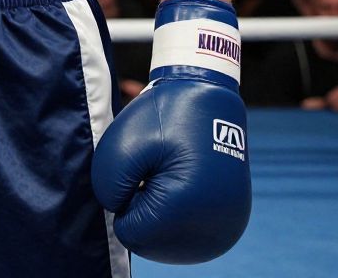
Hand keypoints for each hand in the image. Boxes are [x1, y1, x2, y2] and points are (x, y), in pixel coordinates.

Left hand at [91, 0, 251, 263]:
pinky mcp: (230, 225)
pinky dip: (176, 218)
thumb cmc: (164, 115)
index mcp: (186, 209)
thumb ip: (107, 186)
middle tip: (153, 168)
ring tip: (168, 174)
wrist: (209, 96)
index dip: (124, 197)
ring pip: (168, 241)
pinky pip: (189, 237)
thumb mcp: (121, 142)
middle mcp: (214, 228)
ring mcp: (226, 230)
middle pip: (150, 241)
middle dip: (141, 206)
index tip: (140, 166)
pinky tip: (180, 185)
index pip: (131, 232)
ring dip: (158, 214)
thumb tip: (117, 212)